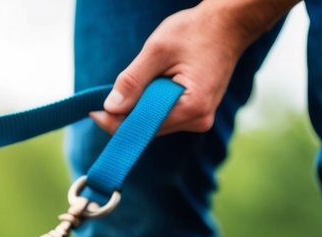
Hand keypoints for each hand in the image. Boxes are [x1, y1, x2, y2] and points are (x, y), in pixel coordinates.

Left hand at [93, 0, 293, 135]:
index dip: (114, 121)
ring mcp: (199, 118)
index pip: (143, 127)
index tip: (92, 110)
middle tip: (102, 99)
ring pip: (155, 123)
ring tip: (133, 85)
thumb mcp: (158, 50)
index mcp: (192, 107)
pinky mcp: (196, 112)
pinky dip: (150, 105)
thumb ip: (133, 80)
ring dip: (138, 109)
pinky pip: (164, 115)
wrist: (229, 24)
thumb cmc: (197, 31)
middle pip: (148, 129)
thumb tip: (110, 107)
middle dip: (125, 115)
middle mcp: (198, 120)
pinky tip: (149, 86)